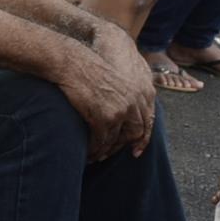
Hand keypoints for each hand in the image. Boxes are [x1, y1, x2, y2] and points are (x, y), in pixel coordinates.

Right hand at [60, 41, 151, 160]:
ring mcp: (120, 111)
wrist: (73, 64)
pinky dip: (94, 149)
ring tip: (94, 156)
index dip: (141, 139)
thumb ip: (125, 95)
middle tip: (108, 155)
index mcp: (139, 93)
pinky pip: (101, 140)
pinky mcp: (104, 118)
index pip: (146, 122)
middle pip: (134, 134)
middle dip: (121, 147)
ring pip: (115, 140)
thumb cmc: (88, 69)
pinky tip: (87, 152)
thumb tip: (121, 111)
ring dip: (104, 151)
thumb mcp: (115, 80)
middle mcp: (134, 103)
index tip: (135, 151)